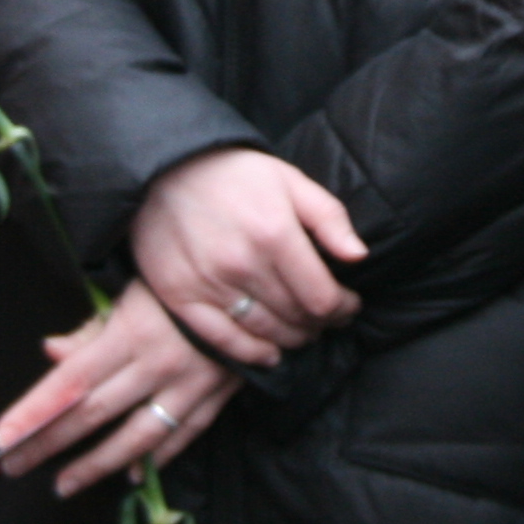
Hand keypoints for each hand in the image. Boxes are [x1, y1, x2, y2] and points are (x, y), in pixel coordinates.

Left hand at [0, 281, 240, 497]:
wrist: (265, 279)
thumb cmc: (184, 276)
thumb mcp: (134, 288)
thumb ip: (92, 327)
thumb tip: (51, 351)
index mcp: (132, 331)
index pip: (71, 380)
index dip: (34, 412)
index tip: (0, 439)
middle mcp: (159, 364)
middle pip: (94, 413)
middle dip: (49, 444)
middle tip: (12, 467)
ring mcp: (190, 386)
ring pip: (136, 437)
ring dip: (96, 465)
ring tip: (64, 485)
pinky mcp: (216, 397)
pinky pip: (181, 437)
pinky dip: (155, 460)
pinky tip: (132, 476)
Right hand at [130, 146, 367, 368]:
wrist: (164, 169)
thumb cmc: (234, 173)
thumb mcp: (290, 179)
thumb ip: (329, 217)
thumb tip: (359, 256)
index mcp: (275, 233)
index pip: (321, 297)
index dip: (343, 308)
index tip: (348, 305)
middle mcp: (242, 264)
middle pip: (296, 318)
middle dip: (321, 322)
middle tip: (327, 318)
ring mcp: (208, 284)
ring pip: (266, 333)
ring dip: (292, 338)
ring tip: (303, 331)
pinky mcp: (180, 297)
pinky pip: (223, 341)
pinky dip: (252, 354)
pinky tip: (269, 354)